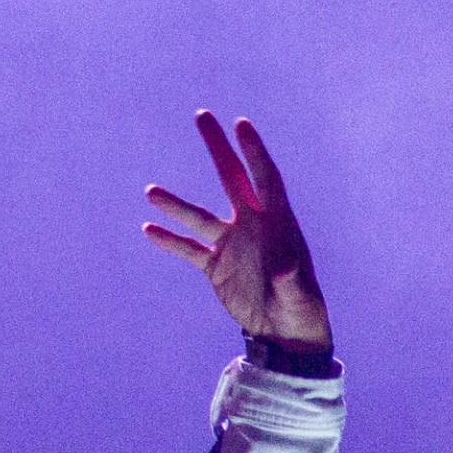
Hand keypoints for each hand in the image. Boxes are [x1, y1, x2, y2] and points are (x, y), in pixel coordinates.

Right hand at [142, 111, 331, 348]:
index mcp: (279, 226)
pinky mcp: (216, 266)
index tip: (241, 125)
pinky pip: (189, 249)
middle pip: (232, 180)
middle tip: (203, 116)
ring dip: (176, 205)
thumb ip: (292, 281)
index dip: (254, 153)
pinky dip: (170, 240)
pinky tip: (149, 229)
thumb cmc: (302, 314)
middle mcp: (253, 227)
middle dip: (219, 149)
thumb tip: (285, 268)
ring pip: (200, 217)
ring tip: (151, 192)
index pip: (266, 180)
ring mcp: (233, 244)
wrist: (286, 336)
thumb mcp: (301, 299)